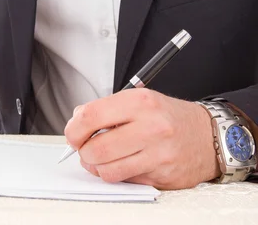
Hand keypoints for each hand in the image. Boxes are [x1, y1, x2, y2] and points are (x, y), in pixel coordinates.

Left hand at [64, 88, 219, 189]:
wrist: (207, 135)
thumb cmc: (168, 116)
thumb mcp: (140, 99)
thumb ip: (107, 108)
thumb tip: (76, 120)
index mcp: (140, 101)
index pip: (91, 116)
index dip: (74, 128)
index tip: (73, 133)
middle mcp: (150, 126)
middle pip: (96, 148)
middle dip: (83, 151)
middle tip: (85, 148)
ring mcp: (158, 153)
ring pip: (108, 170)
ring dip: (97, 167)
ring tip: (102, 157)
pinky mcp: (162, 176)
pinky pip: (126, 180)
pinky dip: (117, 174)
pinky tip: (122, 163)